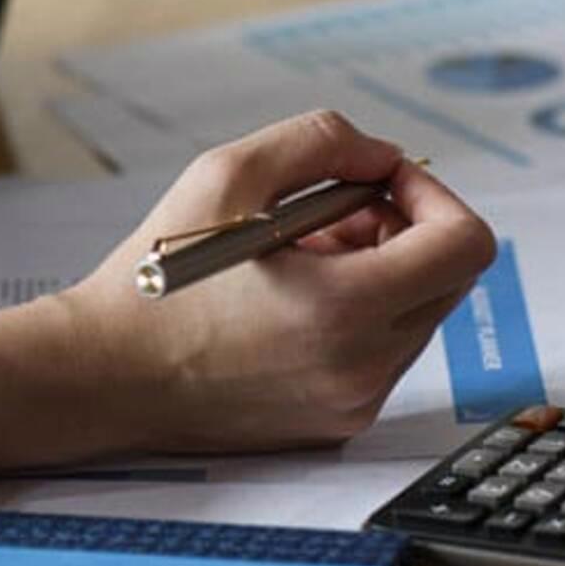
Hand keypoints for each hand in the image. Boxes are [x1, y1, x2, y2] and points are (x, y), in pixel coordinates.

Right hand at [0, 111, 495, 481]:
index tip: (380, 180)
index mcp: (346, 310)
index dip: (433, 194)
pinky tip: (291, 296)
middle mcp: (363, 369)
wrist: (98, 375)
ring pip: (417, 315)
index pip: (466, 246)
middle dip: (406, 229)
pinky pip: (382, 354)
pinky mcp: (333, 424)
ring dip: (380, 270)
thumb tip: (385, 156)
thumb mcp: (228, 172)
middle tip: (336, 210)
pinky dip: (358, 314)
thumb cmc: (157, 276)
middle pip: (448, 279)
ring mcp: (352, 404)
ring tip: (300, 252)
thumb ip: (322, 141)